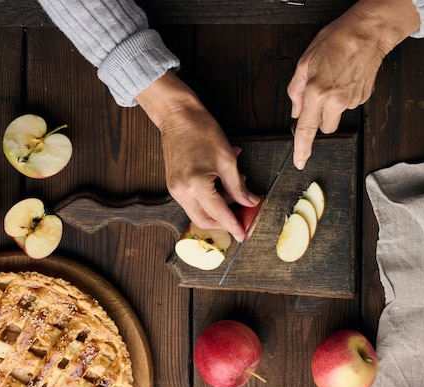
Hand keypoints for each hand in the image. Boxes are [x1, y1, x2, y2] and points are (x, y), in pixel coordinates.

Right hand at [136, 72, 259, 241]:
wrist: (177, 115)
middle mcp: (181, 192)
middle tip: (244, 215)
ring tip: (236, 188)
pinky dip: (210, 198)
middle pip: (205, 220)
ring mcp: (175, 190)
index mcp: (196, 186)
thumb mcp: (227, 160)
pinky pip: (193, 201)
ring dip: (219, 207)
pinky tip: (223, 183)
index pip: (220, 214)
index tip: (245, 234)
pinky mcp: (173, 185)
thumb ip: (238, 187)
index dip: (234, 225)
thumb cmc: (202, 131)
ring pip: (199, 212)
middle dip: (226, 222)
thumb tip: (250, 202)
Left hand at [288, 0, 420, 168]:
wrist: (367, 33)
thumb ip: (296, 90)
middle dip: (321, 118)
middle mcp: (335, 100)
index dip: (302, 148)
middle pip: (325, 128)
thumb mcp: (304, 62)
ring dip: (333, 106)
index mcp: (316, 92)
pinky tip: (345, 79)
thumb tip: (295, 111)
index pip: (306, 129)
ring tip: (334, 81)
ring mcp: (351, 101)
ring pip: (338, 116)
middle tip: (320, 97)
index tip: (300, 161)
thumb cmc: (336, 41)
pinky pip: (349, 105)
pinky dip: (345, 96)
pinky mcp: (363, 98)